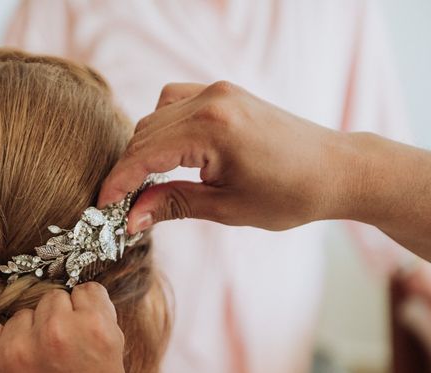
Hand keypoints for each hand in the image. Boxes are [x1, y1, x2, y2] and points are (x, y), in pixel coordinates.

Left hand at [0, 283, 126, 372]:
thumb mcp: (115, 371)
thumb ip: (98, 330)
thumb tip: (80, 305)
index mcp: (96, 332)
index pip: (86, 291)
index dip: (85, 310)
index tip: (80, 323)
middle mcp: (56, 332)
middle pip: (53, 299)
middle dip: (56, 320)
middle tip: (57, 351)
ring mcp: (17, 347)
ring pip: (21, 314)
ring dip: (27, 333)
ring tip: (33, 366)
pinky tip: (9, 363)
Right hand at [98, 81, 352, 232]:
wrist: (335, 169)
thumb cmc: (289, 194)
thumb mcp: (227, 208)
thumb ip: (173, 205)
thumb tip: (131, 217)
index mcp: (213, 128)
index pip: (145, 153)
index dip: (119, 181)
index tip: (102, 205)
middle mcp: (211, 100)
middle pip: (145, 132)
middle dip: (128, 169)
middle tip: (121, 204)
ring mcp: (218, 91)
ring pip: (156, 116)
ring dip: (143, 148)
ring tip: (143, 183)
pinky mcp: (225, 93)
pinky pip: (175, 102)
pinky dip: (162, 127)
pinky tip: (167, 152)